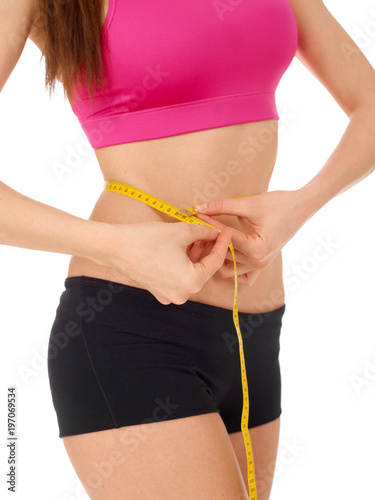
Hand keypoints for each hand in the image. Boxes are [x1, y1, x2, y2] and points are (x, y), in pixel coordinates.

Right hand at [97, 220, 231, 304]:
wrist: (114, 247)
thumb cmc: (146, 239)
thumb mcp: (181, 231)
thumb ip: (203, 232)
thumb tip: (215, 231)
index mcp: (191, 282)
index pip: (215, 261)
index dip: (222, 243)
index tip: (225, 231)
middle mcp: (182, 294)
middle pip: (203, 268)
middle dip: (208, 249)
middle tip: (211, 230)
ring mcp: (169, 295)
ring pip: (191, 272)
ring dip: (195, 255)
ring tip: (195, 235)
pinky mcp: (159, 291)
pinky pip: (178, 276)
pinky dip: (183, 263)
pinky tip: (182, 246)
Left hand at [191, 190, 306, 285]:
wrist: (301, 207)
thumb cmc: (279, 204)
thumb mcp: (249, 203)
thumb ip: (222, 206)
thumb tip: (199, 207)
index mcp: (257, 249)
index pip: (225, 238)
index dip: (209, 225)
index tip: (196, 215)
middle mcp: (259, 262)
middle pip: (223, 255)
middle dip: (210, 240)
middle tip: (197, 226)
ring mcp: (260, 266)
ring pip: (228, 267)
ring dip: (217, 254)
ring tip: (208, 238)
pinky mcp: (260, 264)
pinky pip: (241, 275)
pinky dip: (231, 266)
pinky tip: (225, 250)